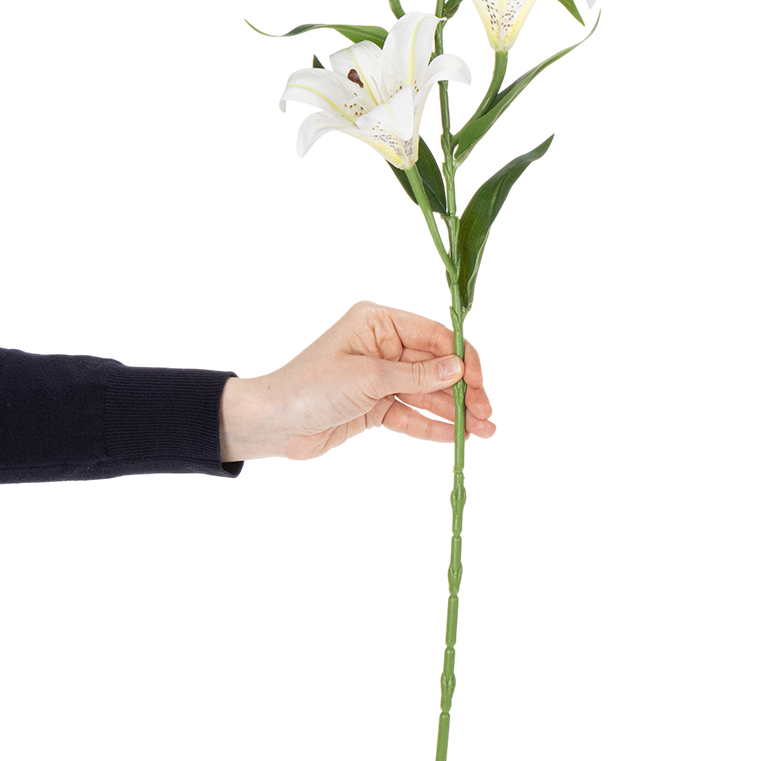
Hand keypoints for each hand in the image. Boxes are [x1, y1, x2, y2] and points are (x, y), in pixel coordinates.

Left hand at [219, 301, 494, 461]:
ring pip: (427, 393)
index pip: (433, 336)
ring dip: (455, 412)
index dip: (461, 359)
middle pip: (435, 366)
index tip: (479, 383)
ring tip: (485, 432)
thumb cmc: (311, 388)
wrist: (272, 424)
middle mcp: (383, 345)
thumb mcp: (368, 378)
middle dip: (463, 390)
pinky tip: (458, 438)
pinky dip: (433, 426)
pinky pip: (411, 414)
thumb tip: (458, 368)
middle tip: (488, 414)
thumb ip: (416, 375)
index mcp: (378, 322)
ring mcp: (380, 376)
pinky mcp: (375, 405)